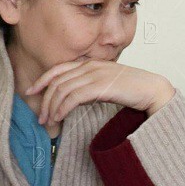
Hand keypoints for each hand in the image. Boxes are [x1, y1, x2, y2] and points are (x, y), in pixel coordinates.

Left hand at [27, 60, 175, 124]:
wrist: (152, 89)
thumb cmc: (133, 89)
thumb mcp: (107, 83)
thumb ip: (91, 86)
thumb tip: (74, 99)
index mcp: (91, 63)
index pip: (59, 69)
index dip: (42, 80)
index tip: (32, 92)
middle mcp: (90, 66)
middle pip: (58, 81)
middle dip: (45, 100)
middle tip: (41, 117)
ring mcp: (95, 75)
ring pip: (63, 90)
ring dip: (52, 107)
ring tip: (49, 122)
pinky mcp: (100, 86)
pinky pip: (73, 97)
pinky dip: (62, 108)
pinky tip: (60, 118)